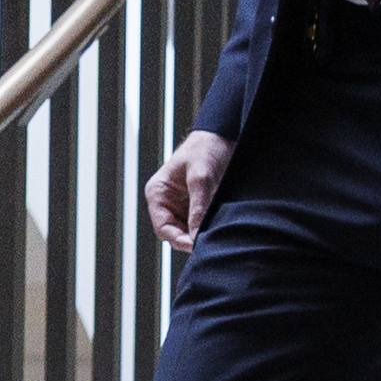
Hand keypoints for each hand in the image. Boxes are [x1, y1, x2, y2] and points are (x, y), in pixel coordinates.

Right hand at [144, 131, 235, 252]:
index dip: (178, 239)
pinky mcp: (197, 206)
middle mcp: (167, 202)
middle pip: (175, 233)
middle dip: (191, 239)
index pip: (163, 227)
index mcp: (158, 193)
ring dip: (201, 234)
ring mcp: (182, 205)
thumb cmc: (205, 149)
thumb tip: (196, 236)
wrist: (222, 134)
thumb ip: (198, 207)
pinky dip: (209, 227)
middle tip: (210, 244)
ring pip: (189, 231)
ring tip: (217, 235)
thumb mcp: (201, 177)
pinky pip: (200, 224)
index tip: (196, 245)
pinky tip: (221, 228)